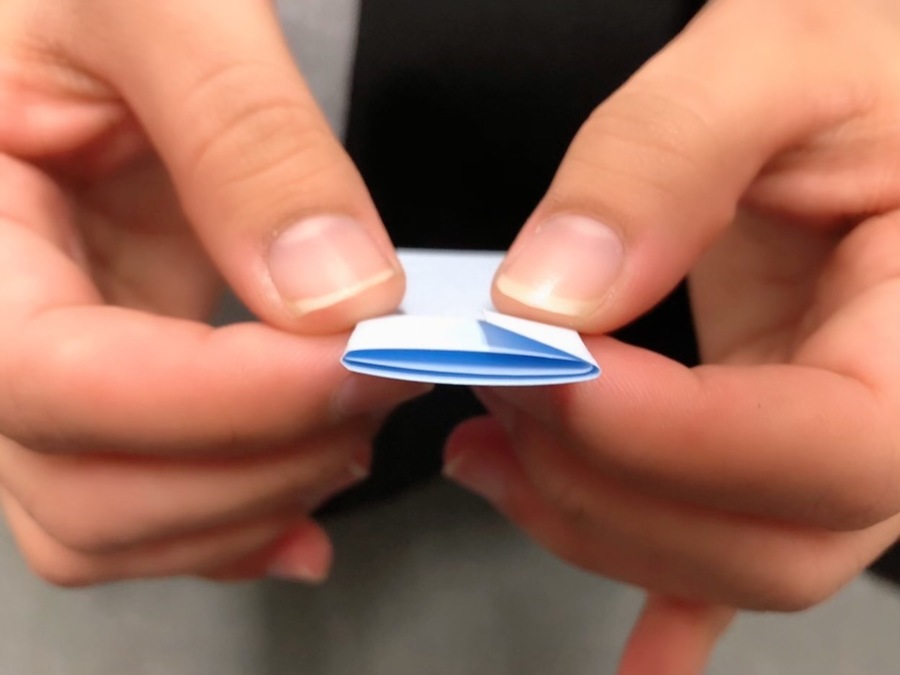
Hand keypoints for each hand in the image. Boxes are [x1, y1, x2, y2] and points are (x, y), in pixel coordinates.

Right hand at [0, 0, 426, 584]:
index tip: (355, 364)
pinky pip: (141, 504)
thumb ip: (244, 137)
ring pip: (110, 522)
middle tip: (380, 385)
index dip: (214, 400)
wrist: (107, 12)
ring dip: (251, 505)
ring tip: (355, 429)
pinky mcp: (112, 382)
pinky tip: (307, 509)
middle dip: (254, 464)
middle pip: (83, 485)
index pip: (50, 376)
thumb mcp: (161, 8)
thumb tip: (334, 291)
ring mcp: (50, 366)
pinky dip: (231, 526)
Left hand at [446, 0, 899, 670]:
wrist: (867, 89)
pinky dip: (679, 603)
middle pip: (769, 536)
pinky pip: (741, 550)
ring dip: (596, 523)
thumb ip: (662, 159)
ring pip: (734, 559)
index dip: (675, 436)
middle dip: (607, 484)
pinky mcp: (786, 440)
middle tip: (497, 392)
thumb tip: (549, 296)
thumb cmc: (863, 60)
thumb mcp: (772, 60)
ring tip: (488, 449)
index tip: (545, 374)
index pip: (830, 447)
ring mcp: (847, 442)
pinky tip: (641, 656)